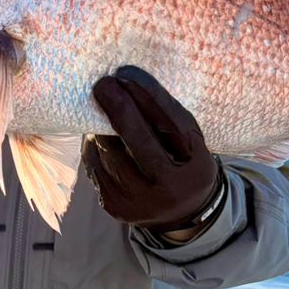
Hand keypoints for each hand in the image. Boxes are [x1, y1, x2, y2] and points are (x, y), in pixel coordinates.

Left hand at [81, 65, 221, 233]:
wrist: (181, 212)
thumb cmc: (185, 163)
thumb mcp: (193, 143)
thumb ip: (170, 119)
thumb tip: (131, 83)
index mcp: (194, 169)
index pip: (171, 126)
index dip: (148, 98)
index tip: (128, 75)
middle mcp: (168, 190)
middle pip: (139, 143)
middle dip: (119, 110)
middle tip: (104, 84)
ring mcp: (139, 203)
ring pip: (111, 155)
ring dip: (102, 127)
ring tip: (101, 108)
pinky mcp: (115, 207)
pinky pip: (96, 167)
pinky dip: (94, 147)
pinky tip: (98, 136)